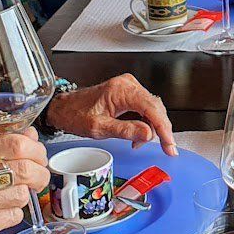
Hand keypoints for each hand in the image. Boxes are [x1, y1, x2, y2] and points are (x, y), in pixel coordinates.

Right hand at [0, 132, 48, 233]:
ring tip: (5, 200)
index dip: (36, 150)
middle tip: (37, 179)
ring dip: (21, 198)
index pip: (15, 143)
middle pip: (25, 168)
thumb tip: (30, 136)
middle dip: (40, 175)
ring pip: (21, 194)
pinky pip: (12, 217)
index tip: (39, 157)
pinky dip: (11, 216)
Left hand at [46, 73, 178, 155]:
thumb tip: (148, 135)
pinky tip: (138, 135)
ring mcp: (129, 87)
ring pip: (152, 109)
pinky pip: (145, 108)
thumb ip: (125, 131)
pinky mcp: (128, 93)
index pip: (152, 109)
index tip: (170, 145)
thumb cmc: (76, 115)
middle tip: (165, 148)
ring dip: (152, 127)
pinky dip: (145, 122)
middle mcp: (128, 85)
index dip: (164, 128)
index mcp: (121, 90)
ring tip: (140, 143)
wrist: (64, 108)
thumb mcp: (98, 128)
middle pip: (156, 108)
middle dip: (160, 130)